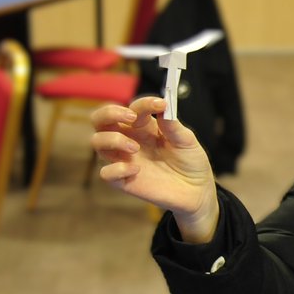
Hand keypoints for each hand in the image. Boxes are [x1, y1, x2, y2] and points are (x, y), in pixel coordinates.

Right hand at [90, 96, 219, 241]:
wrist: (197, 191)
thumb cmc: (190, 162)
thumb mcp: (187, 142)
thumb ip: (174, 126)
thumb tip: (164, 107)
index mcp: (144, 127)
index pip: (133, 108)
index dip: (144, 103)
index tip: (161, 104)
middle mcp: (129, 140)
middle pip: (100, 120)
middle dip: (109, 113)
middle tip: (132, 117)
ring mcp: (124, 159)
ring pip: (97, 142)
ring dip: (113, 139)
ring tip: (135, 147)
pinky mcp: (124, 180)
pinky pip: (106, 173)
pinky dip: (117, 169)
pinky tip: (137, 170)